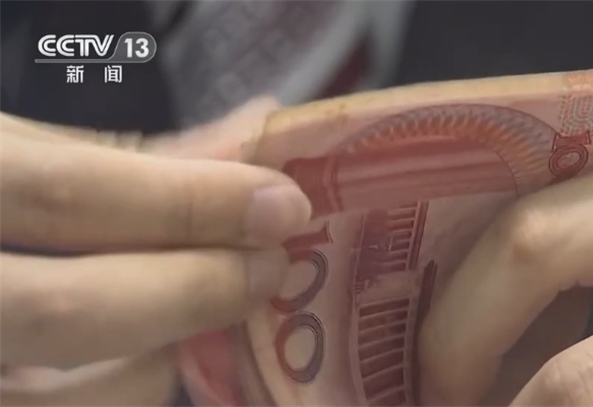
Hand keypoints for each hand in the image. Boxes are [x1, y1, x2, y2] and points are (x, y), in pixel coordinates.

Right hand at [0, 98, 312, 405]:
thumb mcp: (3, 150)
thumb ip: (112, 162)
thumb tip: (249, 144)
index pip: (65, 192)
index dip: (186, 202)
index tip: (280, 205)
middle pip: (65, 309)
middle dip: (190, 289)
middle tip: (266, 269)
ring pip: (62, 404)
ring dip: (157, 362)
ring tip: (196, 319)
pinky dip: (116, 398)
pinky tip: (137, 362)